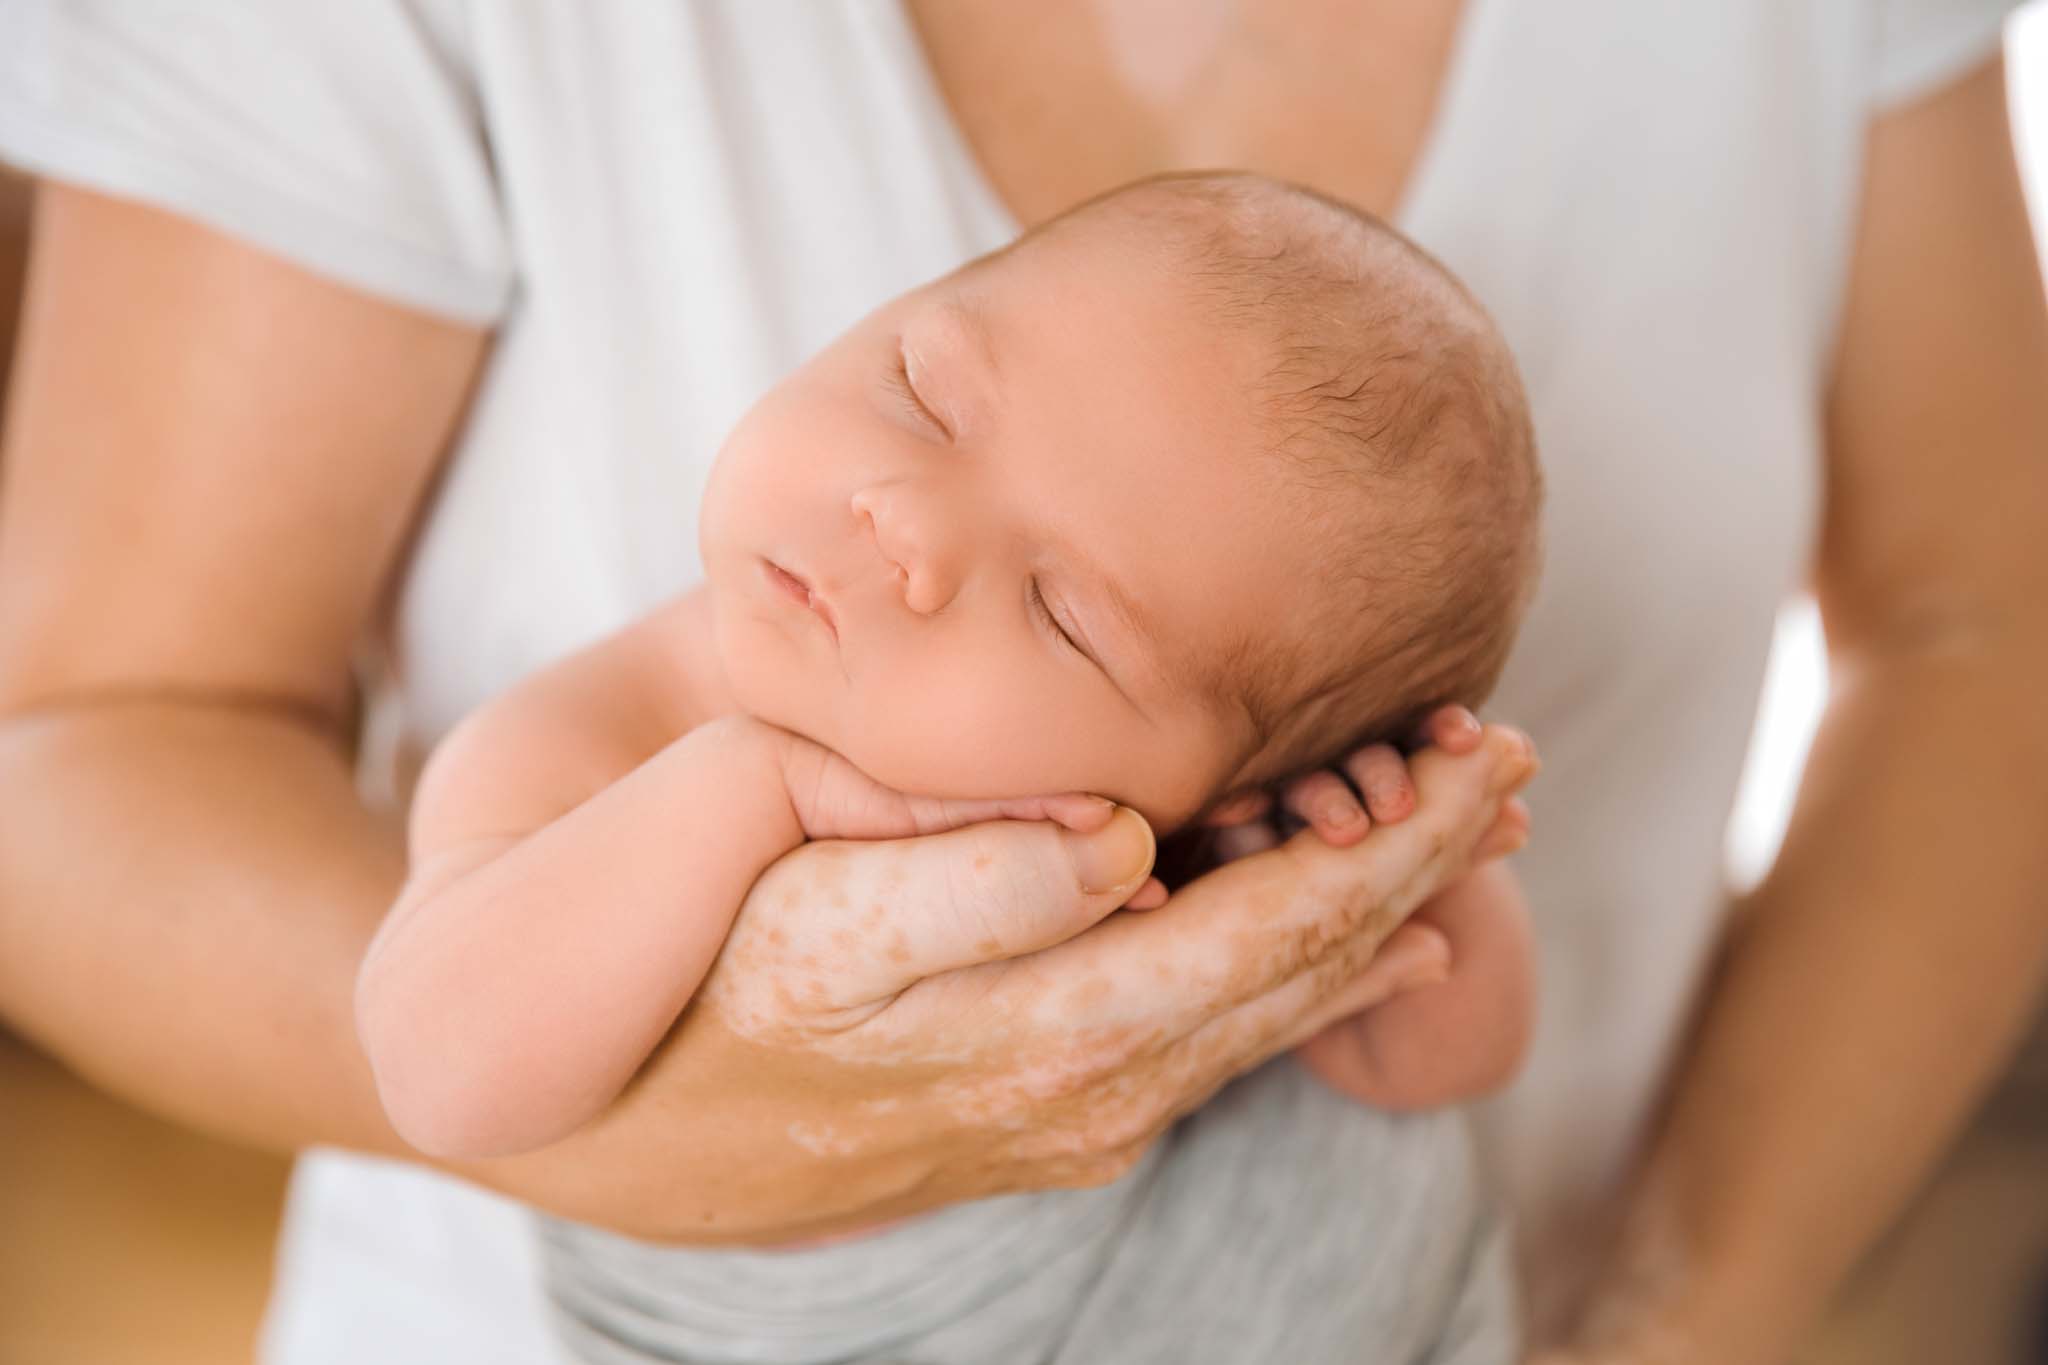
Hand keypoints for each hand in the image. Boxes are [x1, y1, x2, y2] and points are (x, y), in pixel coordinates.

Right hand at [453, 720, 1535, 1244]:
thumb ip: (965, 878)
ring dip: (1381, 920)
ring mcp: (1073, 1116)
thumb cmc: (700, 980)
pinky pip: (1220, 1046)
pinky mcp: (1053, 1121)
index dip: (1390, 840)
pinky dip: (1312, 982)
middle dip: (1415, 865)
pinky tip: (1362, 949)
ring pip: (1271, 1013)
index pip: (1270, 925)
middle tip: (1506, 769)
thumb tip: (1124, 842)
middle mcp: (1082, 1087)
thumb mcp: (801, 921)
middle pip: (1295, 969)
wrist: (624, 1120)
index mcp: (1044, 1022)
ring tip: (1466, 842)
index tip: (1479, 753)